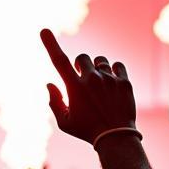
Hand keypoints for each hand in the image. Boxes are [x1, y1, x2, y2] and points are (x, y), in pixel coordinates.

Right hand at [41, 29, 135, 144]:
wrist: (116, 138)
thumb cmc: (87, 131)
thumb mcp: (65, 122)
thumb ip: (55, 102)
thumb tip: (50, 83)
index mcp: (74, 87)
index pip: (59, 61)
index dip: (50, 44)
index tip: (44, 30)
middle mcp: (92, 79)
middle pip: (83, 58)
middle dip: (81, 66)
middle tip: (84, 80)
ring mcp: (109, 79)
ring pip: (100, 61)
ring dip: (97, 68)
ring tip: (100, 85)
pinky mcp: (124, 82)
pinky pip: (117, 65)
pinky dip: (113, 71)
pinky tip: (112, 83)